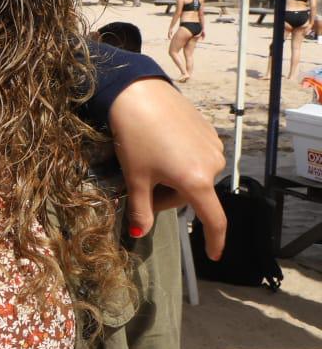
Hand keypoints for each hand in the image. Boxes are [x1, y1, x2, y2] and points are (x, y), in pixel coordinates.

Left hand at [110, 78, 226, 258]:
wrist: (139, 93)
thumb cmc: (135, 138)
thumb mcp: (135, 177)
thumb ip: (140, 209)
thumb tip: (139, 235)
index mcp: (197, 181)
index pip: (214, 220)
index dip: (214, 240)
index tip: (213, 255)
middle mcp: (213, 165)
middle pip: (193, 196)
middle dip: (168, 196)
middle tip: (141, 183)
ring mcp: (214, 147)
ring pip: (195, 177)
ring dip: (175, 179)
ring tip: (150, 159)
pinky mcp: (210, 131)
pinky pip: (198, 157)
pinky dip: (181, 161)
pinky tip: (161, 145)